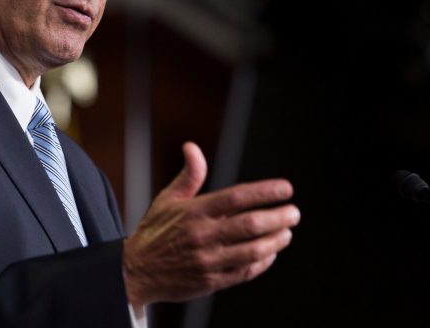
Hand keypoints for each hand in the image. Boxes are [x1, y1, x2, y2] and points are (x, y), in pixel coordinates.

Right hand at [123, 142, 299, 306]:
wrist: (135, 272)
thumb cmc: (154, 232)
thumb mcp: (167, 199)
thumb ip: (189, 175)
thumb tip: (192, 147)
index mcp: (194, 212)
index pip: (237, 197)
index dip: (265, 192)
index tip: (286, 188)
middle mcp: (203, 235)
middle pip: (250, 224)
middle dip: (278, 217)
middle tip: (293, 212)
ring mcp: (208, 260)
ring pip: (253, 249)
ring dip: (276, 240)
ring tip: (286, 232)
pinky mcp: (212, 281)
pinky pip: (246, 271)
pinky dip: (263, 261)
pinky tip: (270, 252)